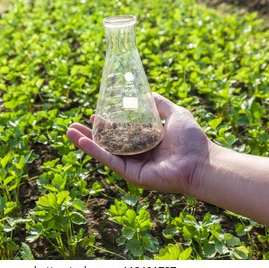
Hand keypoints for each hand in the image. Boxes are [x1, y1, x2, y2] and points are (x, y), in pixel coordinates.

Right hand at [67, 92, 214, 194]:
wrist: (201, 162)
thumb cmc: (192, 139)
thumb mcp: (176, 113)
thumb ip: (161, 104)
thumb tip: (147, 92)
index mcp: (146, 141)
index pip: (121, 132)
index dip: (106, 124)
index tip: (93, 114)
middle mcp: (137, 153)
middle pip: (108, 142)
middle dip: (90, 134)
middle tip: (72, 125)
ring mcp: (133, 164)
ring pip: (105, 151)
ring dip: (86, 142)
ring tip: (68, 131)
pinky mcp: (131, 174)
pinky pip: (110, 160)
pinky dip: (95, 151)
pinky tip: (81, 141)